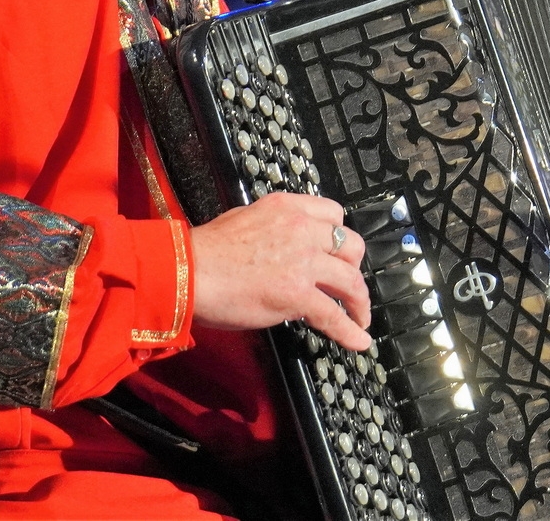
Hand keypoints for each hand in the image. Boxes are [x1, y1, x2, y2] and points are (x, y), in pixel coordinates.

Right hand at [189, 191, 371, 350]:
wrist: (187, 271)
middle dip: (354, 267)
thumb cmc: (206, 250)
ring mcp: (303, 262)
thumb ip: (276, 230)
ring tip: (362, 317)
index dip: (341, 235)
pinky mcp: (298, 294)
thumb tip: (287, 254)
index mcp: (289, 207)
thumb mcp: (247, 220)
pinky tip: (359, 340)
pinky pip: (334, 315)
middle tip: (350, 284)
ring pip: (350, 281)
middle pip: (351, 245)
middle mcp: (302, 229)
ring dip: (360, 301)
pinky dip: (350, 330)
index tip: (340, 251)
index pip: (334, 214)